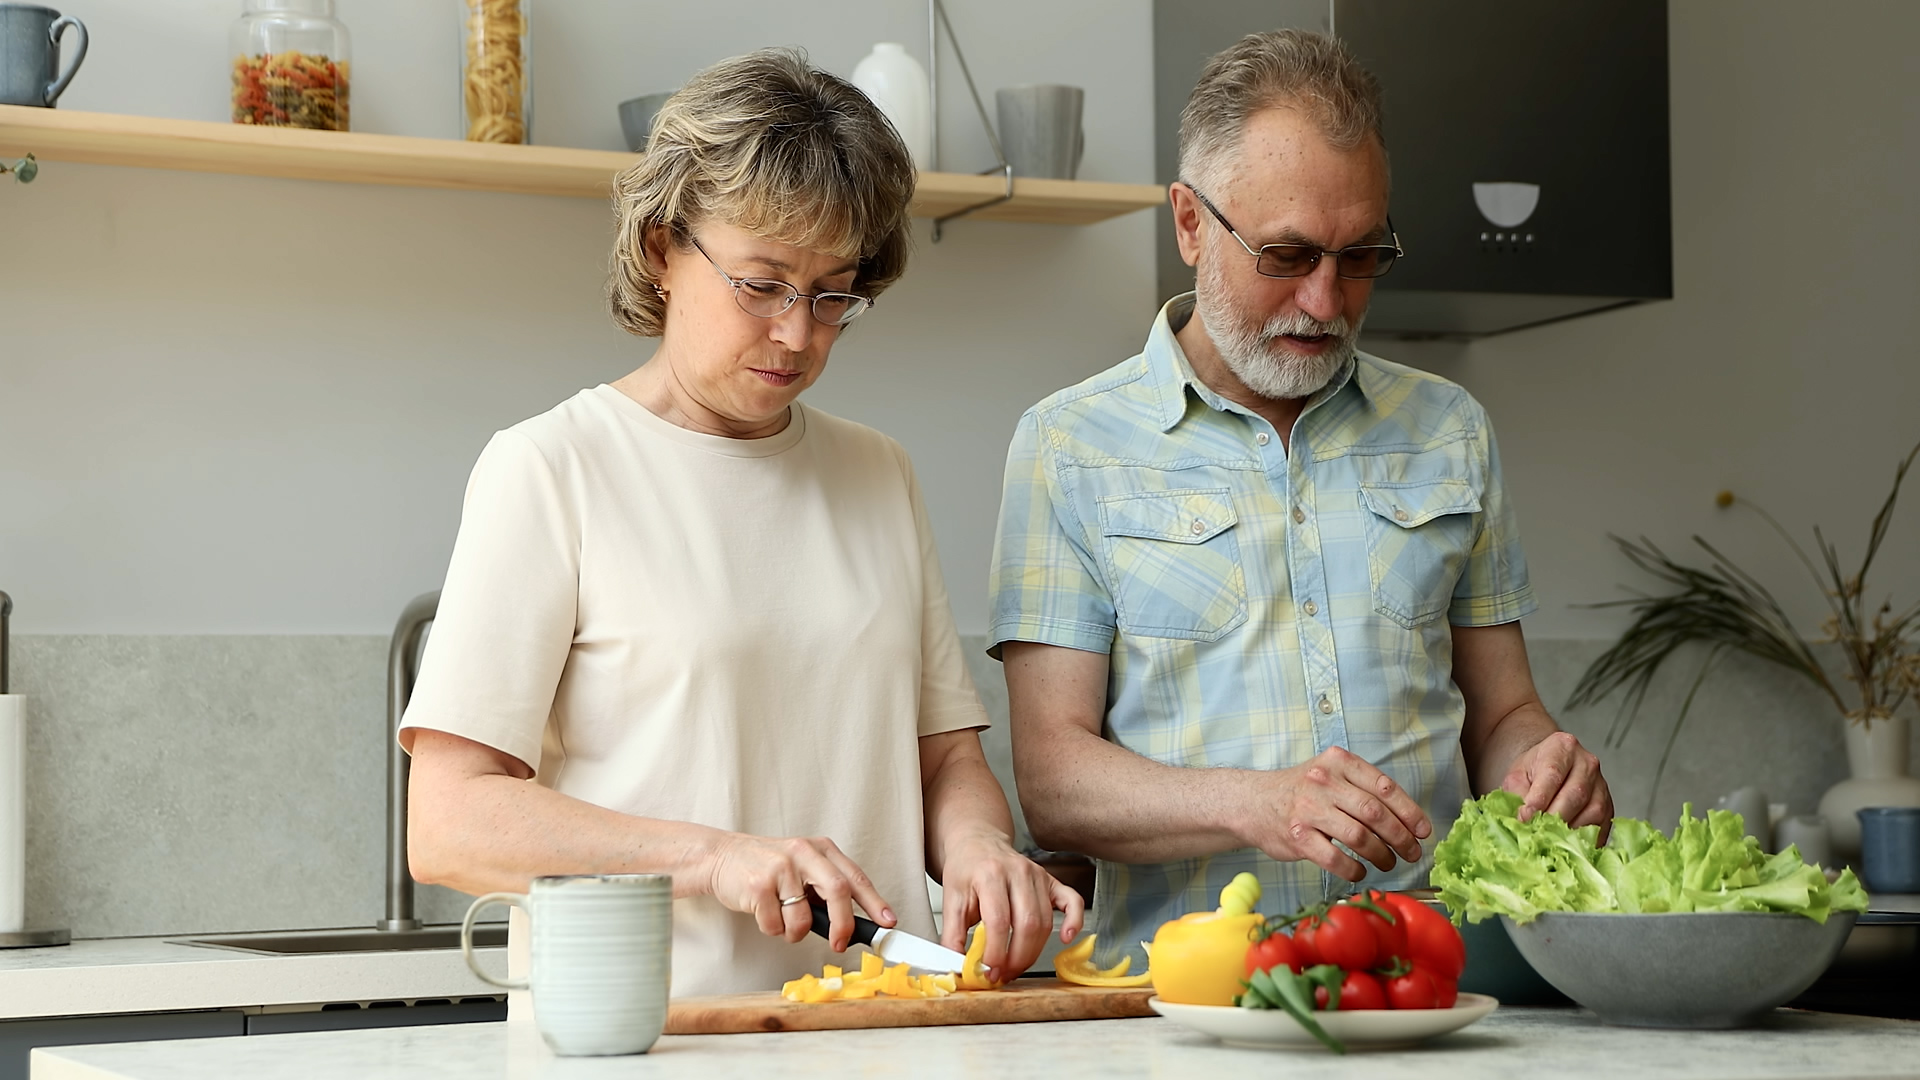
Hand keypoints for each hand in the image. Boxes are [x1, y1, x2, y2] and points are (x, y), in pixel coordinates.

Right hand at [705, 833, 894, 950]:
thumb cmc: (767, 867)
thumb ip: (825, 888)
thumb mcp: (802, 867)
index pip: (855, 877)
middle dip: (843, 925)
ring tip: (782, 919)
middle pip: (838, 892)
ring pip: (803, 919)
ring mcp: (780, 868)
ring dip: (795, 932)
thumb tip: (852, 925)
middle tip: (839, 944)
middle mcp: (804, 853)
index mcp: (821, 849)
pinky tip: (762, 912)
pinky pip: (775, 926)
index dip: (875, 903)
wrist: (721, 856)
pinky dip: (772, 930)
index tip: (888, 923)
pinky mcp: (758, 885)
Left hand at [937, 828, 1085, 978]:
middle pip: (1027, 924)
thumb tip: (956, 968)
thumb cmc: (966, 870)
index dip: (996, 952)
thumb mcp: (951, 900)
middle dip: (1017, 958)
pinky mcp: (1050, 880)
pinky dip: (1074, 921)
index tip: (988, 971)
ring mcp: (1037, 875)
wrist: (978, 843)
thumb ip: (952, 935)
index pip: (998, 921)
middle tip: (1003, 974)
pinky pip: (1072, 901)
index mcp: (990, 875)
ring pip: (1045, 921)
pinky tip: (1067, 938)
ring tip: (1016, 966)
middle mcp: (1017, 872)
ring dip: (1033, 952)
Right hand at [1244, 746, 1431, 881]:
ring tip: (1388, 863)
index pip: (1384, 787)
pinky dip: (1355, 870)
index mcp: (1338, 762)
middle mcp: (1324, 782)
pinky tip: (1361, 871)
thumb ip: (1363, 788)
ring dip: (1381, 855)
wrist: (1252, 802)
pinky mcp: (1298, 837)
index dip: (1409, 811)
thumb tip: (1408, 820)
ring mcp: (1309, 809)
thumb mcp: (1330, 774)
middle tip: (1411, 853)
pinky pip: (1336, 859)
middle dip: (1401, 837)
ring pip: (1360, 837)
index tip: (1423, 831)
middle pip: (1375, 813)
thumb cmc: (1301, 791)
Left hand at [1501, 731, 1612, 839]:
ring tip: (1548, 839)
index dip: (1539, 799)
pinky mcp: (1609, 805)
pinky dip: (1582, 838)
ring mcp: (1601, 784)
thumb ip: (1517, 795)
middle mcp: (1587, 763)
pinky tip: (1565, 842)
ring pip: (1591, 812)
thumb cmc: (1533, 772)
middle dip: (1553, 818)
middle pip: (1575, 794)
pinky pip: (1600, 826)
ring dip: (1569, 830)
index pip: (1552, 773)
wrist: (1551, 767)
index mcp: (1562, 747)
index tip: (1525, 817)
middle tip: (1536, 833)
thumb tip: (1523, 820)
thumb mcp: (1517, 776)